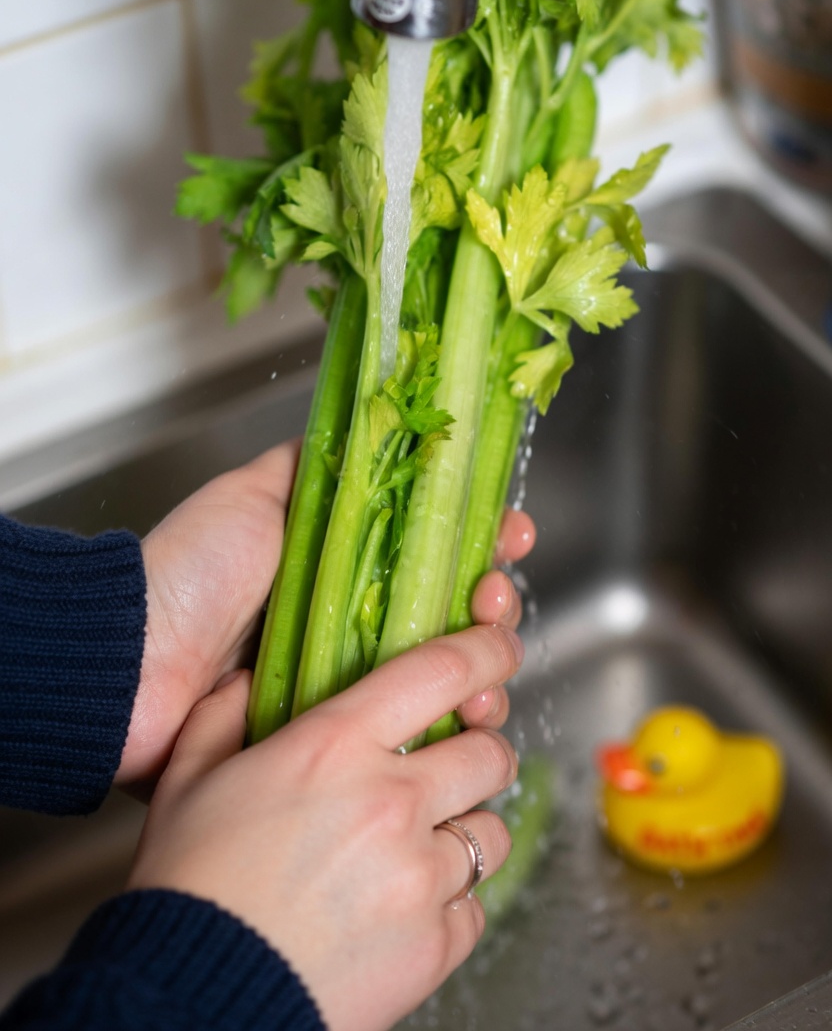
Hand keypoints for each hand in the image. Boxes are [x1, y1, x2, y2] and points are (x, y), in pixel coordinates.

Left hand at [118, 442, 535, 791]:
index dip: (479, 540)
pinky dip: (455, 722)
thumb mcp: (252, 493)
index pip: (431, 550)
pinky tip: (473, 712)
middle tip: (491, 601)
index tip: (509, 534)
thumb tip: (368, 420)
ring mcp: (346, 681)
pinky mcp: (336, 735)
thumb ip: (313, 465)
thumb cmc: (186, 573)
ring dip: (487, 668)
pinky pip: (412, 729)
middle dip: (493, 605)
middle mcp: (351, 621)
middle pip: (451, 615)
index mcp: (341, 563)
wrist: (130, 663)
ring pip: (445, 676)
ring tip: (488, 666)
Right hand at [128, 624, 524, 1030]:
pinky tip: (405, 906)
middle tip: (459, 763)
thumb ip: (222, 715)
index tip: (500, 649)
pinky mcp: (434, 945)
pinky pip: (474, 907)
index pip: (443, 672)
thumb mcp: (186, 779)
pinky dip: (450, 903)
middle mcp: (392, 801)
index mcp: (335, 746)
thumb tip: (247, 681)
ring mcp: (420, 876)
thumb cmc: (187, 887)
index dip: (488, 651)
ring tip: (423, 845)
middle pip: (490, 753)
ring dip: (466, 830)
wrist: (193, 1002)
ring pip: (491, 833)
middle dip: (483, 750)